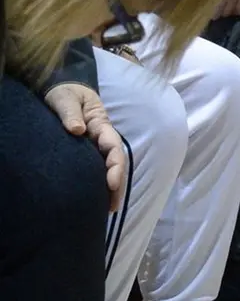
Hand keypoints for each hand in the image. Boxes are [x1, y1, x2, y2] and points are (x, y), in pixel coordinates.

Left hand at [45, 84, 125, 211]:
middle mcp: (102, 139)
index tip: (110, 184)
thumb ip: (70, 112)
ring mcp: (95, 147)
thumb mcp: (65, 98)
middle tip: (113, 206)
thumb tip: (78, 130)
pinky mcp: (86, 154)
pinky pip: (96, 169)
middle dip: (117, 185)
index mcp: (101, 126)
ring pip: (107, 169)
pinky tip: (96, 199)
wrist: (61, 91)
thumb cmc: (65, 94)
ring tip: (108, 209)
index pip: (113, 148)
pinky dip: (99, 184)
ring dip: (111, 189)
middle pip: (115, 164)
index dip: (115, 167)